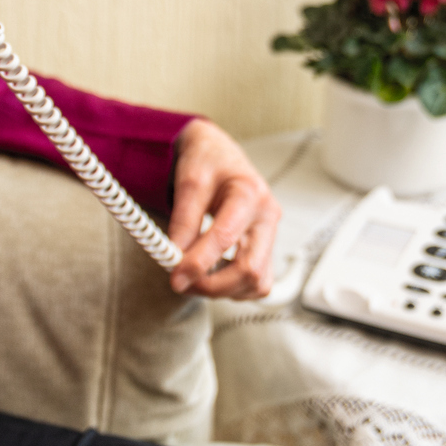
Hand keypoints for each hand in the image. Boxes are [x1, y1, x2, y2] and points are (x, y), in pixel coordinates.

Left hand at [167, 120, 281, 298]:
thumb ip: (183, 220)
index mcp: (250, 193)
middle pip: (250, 269)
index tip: (175, 278)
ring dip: (224, 290)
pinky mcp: (266, 248)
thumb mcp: (190, 182)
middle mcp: (268, 217)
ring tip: (194, 278)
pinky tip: (213, 276)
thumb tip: (176, 258)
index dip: (199, 263)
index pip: (226, 237)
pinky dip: (235, 289)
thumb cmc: (207, 162)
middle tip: (181, 283)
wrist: (219, 155)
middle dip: (213, 284)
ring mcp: (270, 235)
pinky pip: (258, 282)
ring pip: (257, 282)